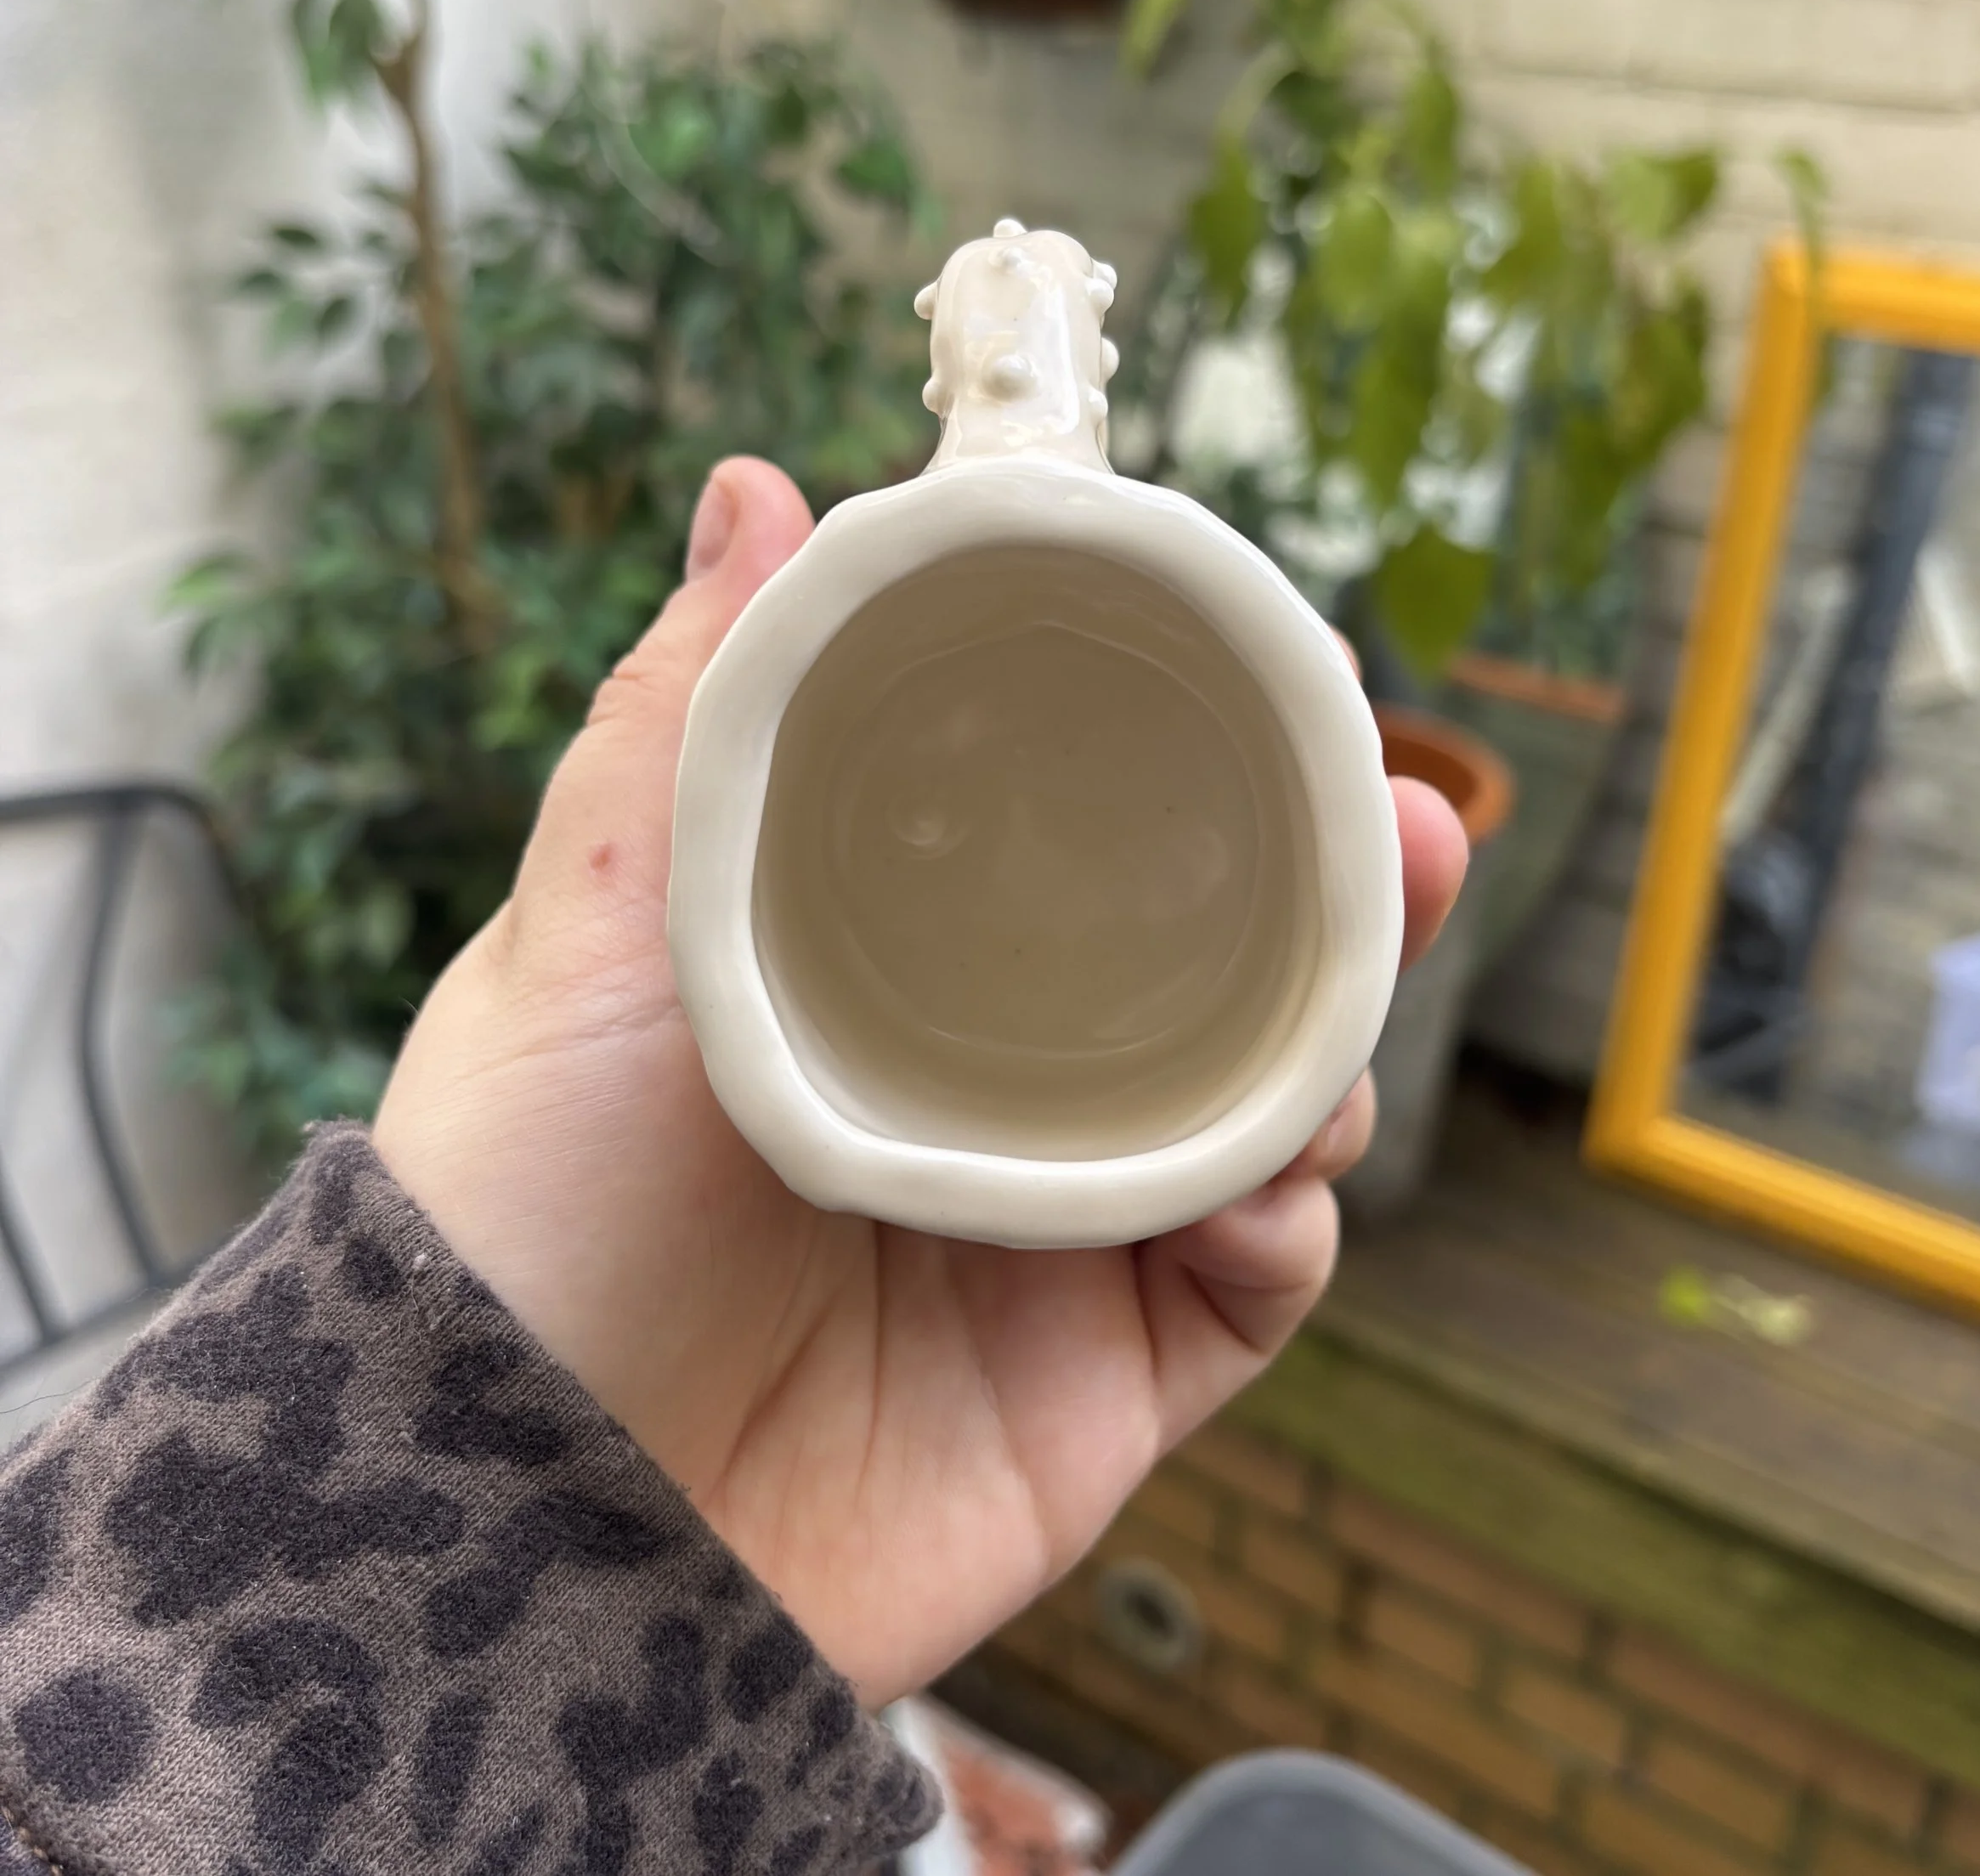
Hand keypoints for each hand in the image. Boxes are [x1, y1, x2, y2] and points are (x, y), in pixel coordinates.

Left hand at [374, 457, 1467, 1706]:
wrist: (527, 1535)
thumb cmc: (530, 1217)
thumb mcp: (594, 939)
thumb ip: (684, 715)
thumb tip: (757, 487)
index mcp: (885, 986)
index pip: (1069, 852)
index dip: (1183, 769)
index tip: (1260, 680)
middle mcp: (988, 1100)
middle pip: (1205, 976)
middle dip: (1327, 897)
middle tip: (1409, 820)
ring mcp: (1057, 1244)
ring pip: (1261, 1114)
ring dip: (1335, 1047)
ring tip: (1348, 1001)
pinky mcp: (1105, 1386)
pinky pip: (1254, 1284)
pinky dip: (1290, 1218)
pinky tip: (1274, 1178)